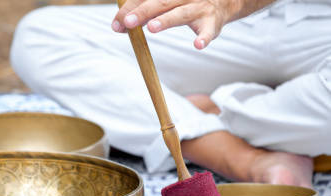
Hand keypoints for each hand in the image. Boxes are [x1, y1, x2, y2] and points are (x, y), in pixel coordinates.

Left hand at [112, 0, 262, 49]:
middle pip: (161, 3)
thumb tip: (118, 25)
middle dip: (143, 12)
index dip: (130, 9)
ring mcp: (199, 8)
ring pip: (181, 14)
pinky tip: (197, 45)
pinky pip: (208, 31)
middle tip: (128, 22)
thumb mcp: (164, 3)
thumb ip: (142, 13)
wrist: (225, 1)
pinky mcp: (213, 23)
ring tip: (152, 27)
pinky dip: (204, 38)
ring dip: (166, 20)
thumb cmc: (186, 3)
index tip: (117, 23)